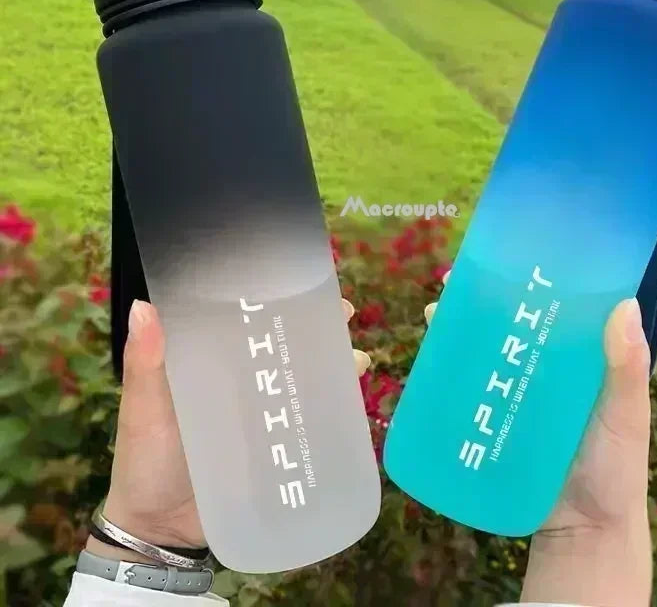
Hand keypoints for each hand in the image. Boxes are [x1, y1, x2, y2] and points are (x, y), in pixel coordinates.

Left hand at [87, 299, 370, 563]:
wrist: (160, 531)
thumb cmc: (144, 461)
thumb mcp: (143, 409)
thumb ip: (144, 364)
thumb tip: (143, 306)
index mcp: (210, 362)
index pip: (248, 320)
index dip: (276, 298)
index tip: (302, 281)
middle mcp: (242, 382)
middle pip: (285, 345)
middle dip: (318, 326)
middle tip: (343, 315)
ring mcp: (263, 415)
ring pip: (305, 380)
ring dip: (334, 366)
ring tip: (356, 360)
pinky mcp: (278, 447)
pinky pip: (309, 421)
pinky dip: (333, 410)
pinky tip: (352, 404)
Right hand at [426, 279, 651, 606]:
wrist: (583, 532)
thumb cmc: (615, 470)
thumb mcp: (627, 416)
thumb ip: (626, 369)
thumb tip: (625, 305)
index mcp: (577, 359)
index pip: (553, 308)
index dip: (530, 280)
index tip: (506, 255)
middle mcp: (542, 370)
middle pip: (507, 324)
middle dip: (479, 300)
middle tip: (454, 281)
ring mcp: (513, 395)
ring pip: (481, 352)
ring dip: (456, 331)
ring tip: (435, 314)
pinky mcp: (491, 421)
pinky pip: (466, 392)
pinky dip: (445, 374)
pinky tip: (427, 362)